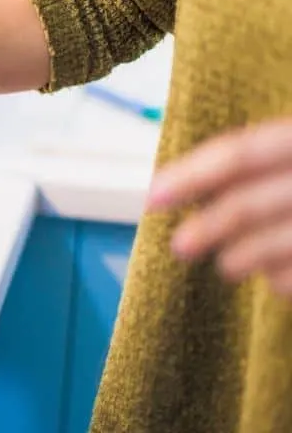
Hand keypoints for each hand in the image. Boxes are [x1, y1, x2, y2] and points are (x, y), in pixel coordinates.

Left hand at [147, 120, 291, 293]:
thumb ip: (256, 165)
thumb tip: (176, 186)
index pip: (243, 152)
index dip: (192, 174)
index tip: (153, 197)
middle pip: (251, 204)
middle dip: (208, 227)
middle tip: (180, 246)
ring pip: (276, 243)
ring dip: (240, 258)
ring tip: (228, 265)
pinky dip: (284, 281)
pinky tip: (278, 280)